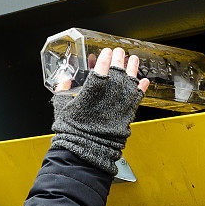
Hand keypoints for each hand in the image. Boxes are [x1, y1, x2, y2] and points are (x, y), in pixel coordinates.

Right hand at [50, 47, 148, 174]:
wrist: (84, 153)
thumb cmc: (71, 133)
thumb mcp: (61, 110)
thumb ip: (63, 92)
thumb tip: (63, 81)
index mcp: (89, 99)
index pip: (99, 75)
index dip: (103, 61)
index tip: (106, 52)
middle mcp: (106, 103)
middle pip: (116, 76)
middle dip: (118, 61)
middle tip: (119, 51)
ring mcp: (118, 110)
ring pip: (129, 86)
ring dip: (132, 71)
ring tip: (134, 60)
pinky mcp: (126, 118)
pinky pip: (136, 101)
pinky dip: (140, 90)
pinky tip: (143, 81)